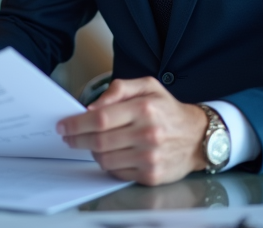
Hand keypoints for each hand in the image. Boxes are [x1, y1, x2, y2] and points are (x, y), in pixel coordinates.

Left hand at [57, 76, 207, 185]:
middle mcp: (148, 133)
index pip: (100, 118)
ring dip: (91, 152)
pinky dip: (108, 164)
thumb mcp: (148, 86)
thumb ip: (119, 88)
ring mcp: (150, 157)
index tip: (64, 125)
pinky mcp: (151, 175)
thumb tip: (93, 106)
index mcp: (144, 108)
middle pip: (99, 140)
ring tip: (91, 143)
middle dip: (77, 139)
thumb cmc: (168, 110)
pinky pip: (117, 172)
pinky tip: (110, 154)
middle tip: (69, 137)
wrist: (198, 136)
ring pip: (105, 159)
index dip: (77, 123)